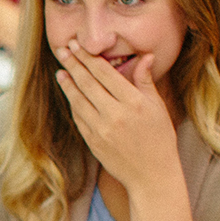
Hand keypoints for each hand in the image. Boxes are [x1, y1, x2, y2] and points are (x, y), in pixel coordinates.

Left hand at [52, 42, 180, 192]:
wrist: (152, 175)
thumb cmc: (159, 138)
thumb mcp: (157, 107)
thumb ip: (146, 81)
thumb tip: (146, 56)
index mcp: (133, 103)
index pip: (105, 73)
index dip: (89, 57)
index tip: (77, 45)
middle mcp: (115, 115)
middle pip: (88, 83)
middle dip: (74, 64)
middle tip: (63, 49)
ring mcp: (101, 129)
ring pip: (78, 100)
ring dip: (68, 83)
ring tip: (60, 70)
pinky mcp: (92, 141)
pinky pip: (78, 117)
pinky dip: (72, 103)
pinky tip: (69, 93)